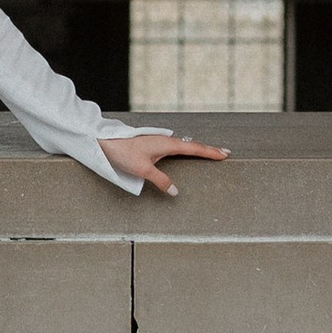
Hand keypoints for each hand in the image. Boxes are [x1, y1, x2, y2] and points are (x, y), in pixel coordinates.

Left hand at [98, 131, 230, 197]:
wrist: (107, 141)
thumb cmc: (124, 152)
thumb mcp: (144, 170)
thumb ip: (161, 181)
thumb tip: (175, 191)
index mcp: (168, 144)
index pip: (195, 148)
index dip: (210, 152)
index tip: (224, 154)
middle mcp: (166, 141)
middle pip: (193, 145)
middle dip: (209, 149)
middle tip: (224, 153)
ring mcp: (160, 141)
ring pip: (185, 145)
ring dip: (198, 148)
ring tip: (209, 153)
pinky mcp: (154, 144)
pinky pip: (176, 146)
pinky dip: (187, 149)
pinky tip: (186, 152)